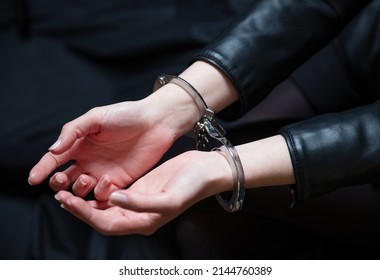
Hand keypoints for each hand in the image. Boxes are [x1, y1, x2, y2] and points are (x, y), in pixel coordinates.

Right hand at [28, 94, 195, 199]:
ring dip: (78, 189)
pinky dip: (100, 193)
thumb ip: (73, 131)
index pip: (55, 159)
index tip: (33, 179)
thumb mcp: (96, 117)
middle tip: (60, 179)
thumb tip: (52, 150)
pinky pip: (104, 194)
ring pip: (82, 189)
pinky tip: (105, 182)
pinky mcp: (120, 181)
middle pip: (65, 178)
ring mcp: (104, 171)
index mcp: (80, 144)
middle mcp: (89, 160)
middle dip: (58, 183)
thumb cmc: (126, 115)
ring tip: (85, 177)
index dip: (42, 169)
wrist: (156, 122)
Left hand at [53, 150, 232, 234]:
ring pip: (105, 207)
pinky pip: (113, 194)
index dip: (85, 215)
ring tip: (67, 189)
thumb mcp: (169, 198)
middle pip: (101, 218)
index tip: (68, 201)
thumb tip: (113, 199)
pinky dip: (99, 190)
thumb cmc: (192, 186)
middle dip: (79, 209)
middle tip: (60, 195)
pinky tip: (89, 181)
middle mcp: (137, 216)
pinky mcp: (139, 189)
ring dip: (86, 200)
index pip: (107, 224)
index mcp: (144, 223)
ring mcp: (137, 203)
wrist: (205, 170)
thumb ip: (141, 203)